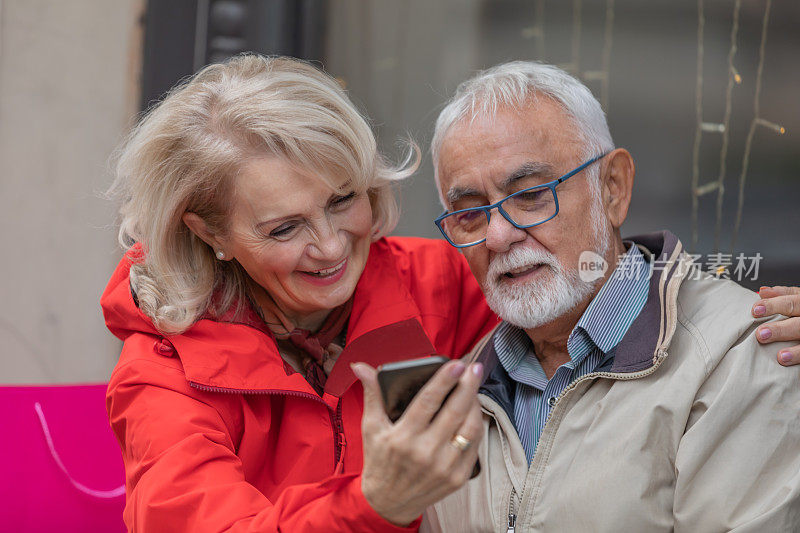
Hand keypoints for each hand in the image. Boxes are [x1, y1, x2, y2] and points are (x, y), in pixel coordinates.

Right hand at [352, 360, 483, 526]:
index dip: (444, 380)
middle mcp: (425, 453)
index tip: (456, 364)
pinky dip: (475, 426)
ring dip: (475, 404)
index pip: (428, 401)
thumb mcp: (371, 427)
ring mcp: (444, 467)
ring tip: (473, 387)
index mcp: (403, 437)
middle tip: (473, 368)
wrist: (387, 504)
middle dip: (467, 386)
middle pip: (454, 411)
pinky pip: (474, 446)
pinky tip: (473, 412)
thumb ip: (372, 394)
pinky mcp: (458, 478)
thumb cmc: (379, 461)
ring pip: (470, 428)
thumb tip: (362, 367)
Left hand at [752, 285, 799, 365]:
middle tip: (761, 334)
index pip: (792, 302)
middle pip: (799, 324)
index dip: (773, 305)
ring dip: (796, 351)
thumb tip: (762, 292)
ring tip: (781, 357)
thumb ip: (783, 295)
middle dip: (781, 329)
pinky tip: (789, 363)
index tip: (755, 310)